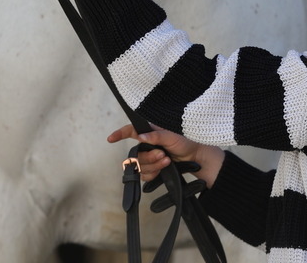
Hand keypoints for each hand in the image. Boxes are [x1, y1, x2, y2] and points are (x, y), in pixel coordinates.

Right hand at [108, 124, 224, 188]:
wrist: (196, 157)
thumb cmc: (185, 141)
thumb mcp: (172, 136)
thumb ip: (156, 136)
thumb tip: (140, 137)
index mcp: (150, 131)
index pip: (131, 131)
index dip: (120, 134)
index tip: (110, 139)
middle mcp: (147, 144)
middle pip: (136, 154)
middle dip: (149, 157)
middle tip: (163, 155)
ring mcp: (149, 156)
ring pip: (140, 166)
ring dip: (153, 166)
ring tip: (167, 161)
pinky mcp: (153, 168)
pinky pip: (145, 175)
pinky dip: (153, 173)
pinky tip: (163, 169)